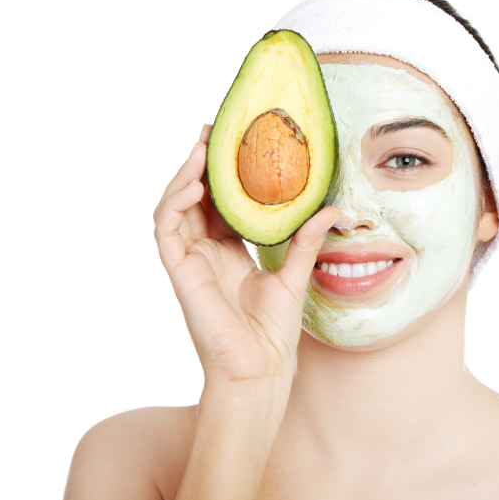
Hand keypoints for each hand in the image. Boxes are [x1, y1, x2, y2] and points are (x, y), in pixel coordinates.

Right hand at [153, 124, 338, 384]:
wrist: (261, 368)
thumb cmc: (274, 332)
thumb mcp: (295, 274)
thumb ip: (306, 240)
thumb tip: (332, 209)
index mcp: (229, 249)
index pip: (220, 201)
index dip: (223, 172)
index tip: (234, 143)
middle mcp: (205, 250)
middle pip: (195, 197)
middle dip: (200, 163)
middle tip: (212, 131)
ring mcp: (189, 260)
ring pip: (175, 206)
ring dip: (184, 175)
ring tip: (201, 148)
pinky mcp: (179, 271)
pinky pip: (166, 229)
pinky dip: (174, 202)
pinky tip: (192, 183)